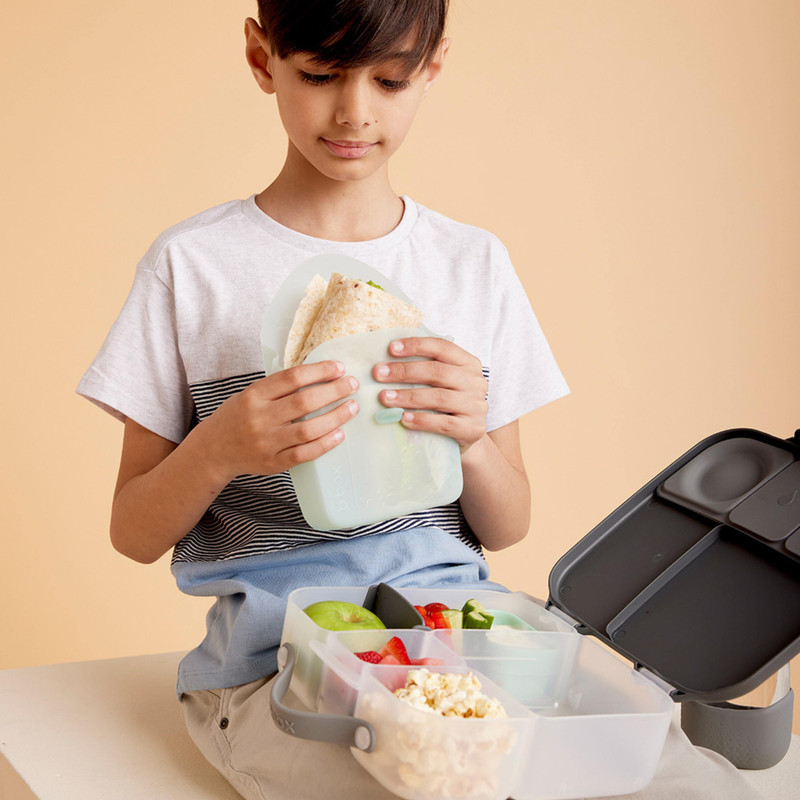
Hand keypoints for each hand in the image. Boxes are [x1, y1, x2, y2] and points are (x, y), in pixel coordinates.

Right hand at [203, 360, 358, 479]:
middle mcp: (259, 418)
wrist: (213, 450)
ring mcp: (266, 442)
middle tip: (352, 385)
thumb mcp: (251, 395)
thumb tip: (319, 374)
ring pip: (308, 429)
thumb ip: (278, 388)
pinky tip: (339, 434)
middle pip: (304, 402)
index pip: (292, 378)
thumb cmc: (238, 417)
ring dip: (335, 417)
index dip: (319, 371)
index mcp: (254, 395)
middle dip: (334, 391)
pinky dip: (325, 444)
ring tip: (352, 408)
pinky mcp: (273, 462)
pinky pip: (304, 454)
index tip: (339, 368)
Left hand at [373, 338, 487, 453]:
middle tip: (379, 374)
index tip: (391, 348)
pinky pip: (444, 423)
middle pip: (437, 372)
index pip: (442, 347)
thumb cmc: (449, 403)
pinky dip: (422, 420)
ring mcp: (476, 406)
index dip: (416, 346)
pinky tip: (403, 418)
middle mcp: (475, 382)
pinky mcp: (472, 428)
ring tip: (385, 397)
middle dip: (404, 371)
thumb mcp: (445, 381)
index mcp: (469, 363)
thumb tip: (387, 361)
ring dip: (408, 396)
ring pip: (438, 398)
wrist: (468, 433)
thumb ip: (426, 368)